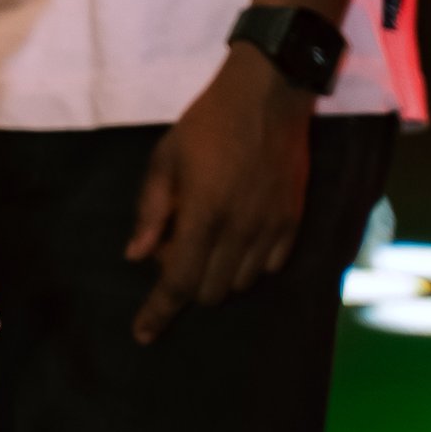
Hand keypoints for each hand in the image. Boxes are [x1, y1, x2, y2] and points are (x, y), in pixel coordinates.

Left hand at [124, 47, 309, 343]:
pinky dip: (246, 265)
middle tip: (173, 248)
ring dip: (216, 275)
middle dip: (184, 285)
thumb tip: (137, 257)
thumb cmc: (206, 124)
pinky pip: (269, 267)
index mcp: (204, 215)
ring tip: (204, 238)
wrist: (267, 97)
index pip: (178, 282)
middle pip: (209, 291)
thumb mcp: (165, 158)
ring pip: (240, 283)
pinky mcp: (293, 223)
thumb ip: (152, 210)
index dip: (158, 313)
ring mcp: (271, 230)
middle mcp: (240, 232)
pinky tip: (236, 239)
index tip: (143, 334)